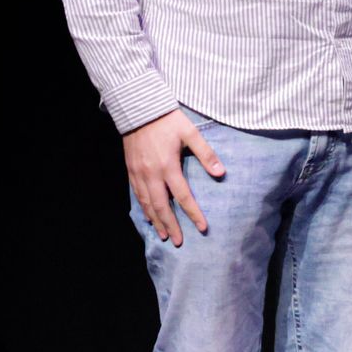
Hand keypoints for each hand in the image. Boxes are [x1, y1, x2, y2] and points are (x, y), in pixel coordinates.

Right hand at [123, 109, 224, 245]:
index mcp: (168, 166)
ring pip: (147, 204)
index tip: (202, 228)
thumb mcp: (191, 133)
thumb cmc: (168, 120)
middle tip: (179, 241)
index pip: (183, 196)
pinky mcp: (131, 170)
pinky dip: (144, 208)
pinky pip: (137, 195)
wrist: (138, 110)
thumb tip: (220, 173)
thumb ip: (206, 154)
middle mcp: (151, 174)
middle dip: (171, 225)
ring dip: (156, 221)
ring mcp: (138, 173)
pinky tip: (148, 216)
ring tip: (164, 235)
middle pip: (162, 206)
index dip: (193, 213)